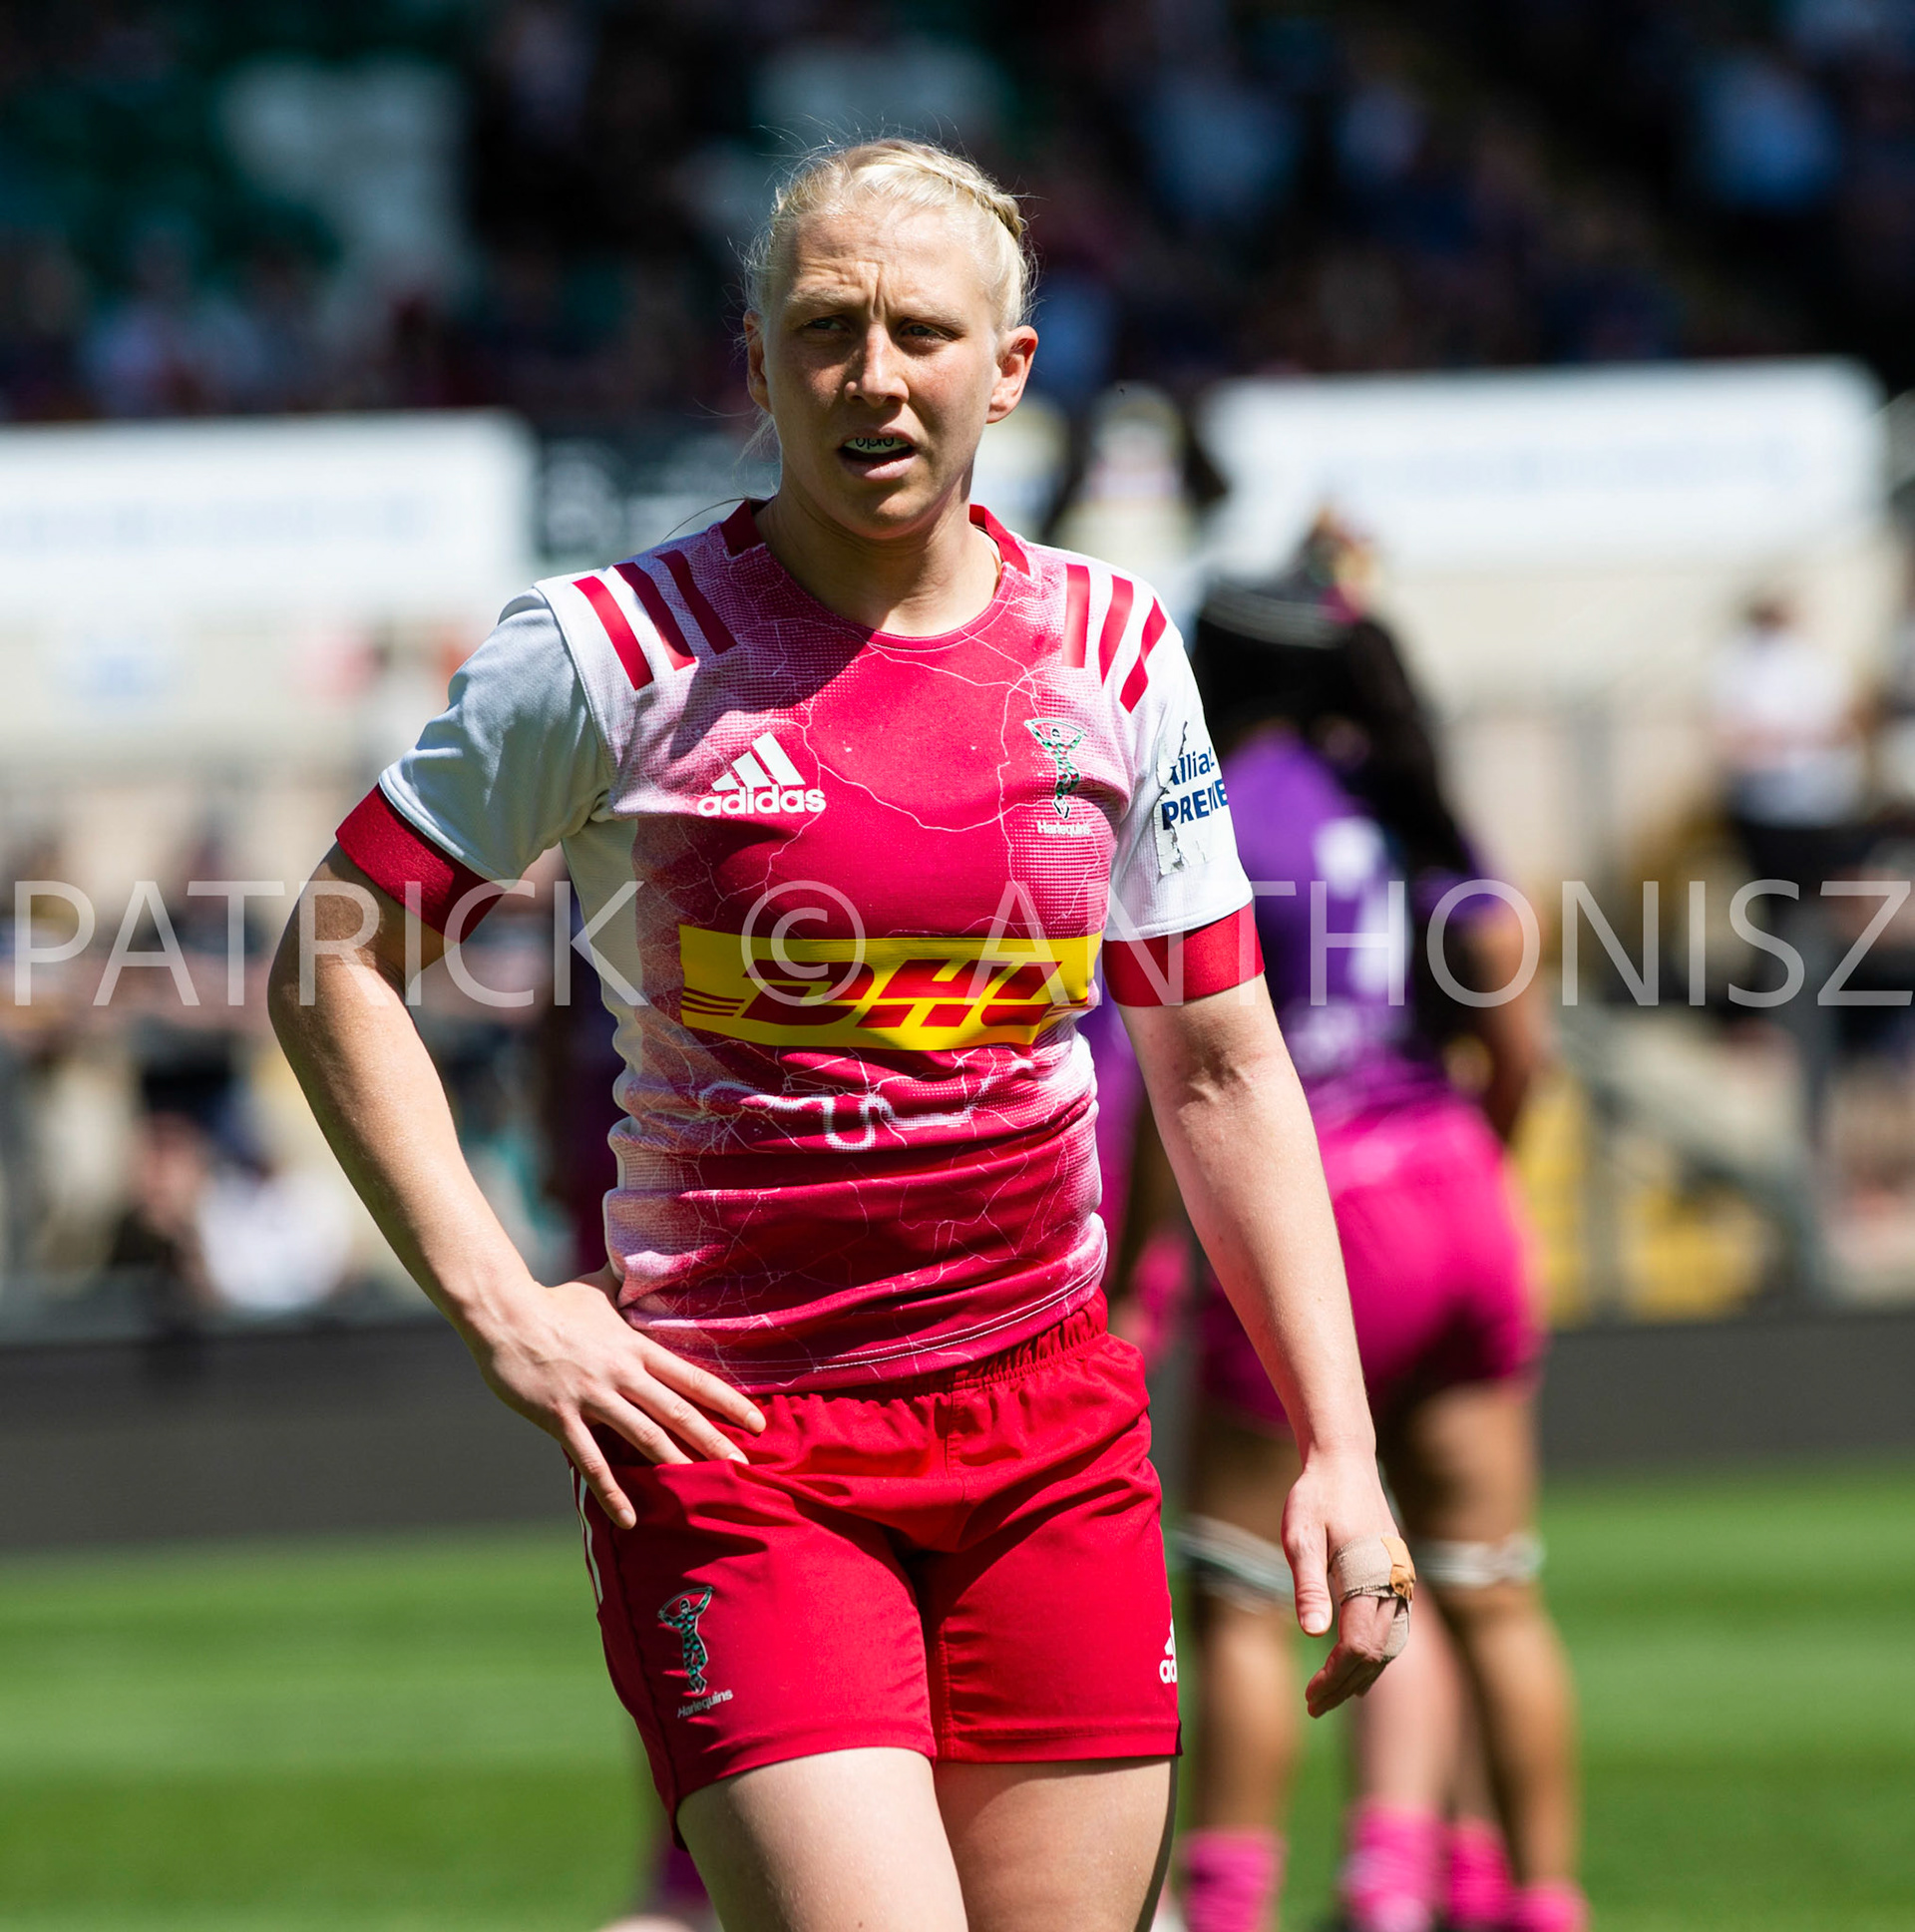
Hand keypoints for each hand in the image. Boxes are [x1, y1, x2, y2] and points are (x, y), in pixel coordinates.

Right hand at [466, 1269, 765, 1529]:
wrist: (505, 1315)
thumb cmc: (553, 1303)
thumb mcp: (599, 1290)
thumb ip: (627, 1286)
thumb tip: (642, 1261)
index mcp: (635, 1348)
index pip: (692, 1377)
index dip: (728, 1402)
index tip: (757, 1423)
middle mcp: (622, 1374)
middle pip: (678, 1411)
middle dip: (714, 1441)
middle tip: (745, 1467)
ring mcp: (592, 1397)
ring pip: (644, 1437)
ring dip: (675, 1465)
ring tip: (704, 1491)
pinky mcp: (561, 1419)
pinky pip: (592, 1462)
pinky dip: (612, 1492)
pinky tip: (631, 1519)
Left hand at [1281, 1445, 1403, 1716]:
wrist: (1344, 1461)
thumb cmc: (1315, 1497)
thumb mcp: (1300, 1536)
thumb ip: (1308, 1584)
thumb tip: (1314, 1634)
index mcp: (1369, 1576)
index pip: (1359, 1647)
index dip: (1335, 1677)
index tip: (1310, 1695)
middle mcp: (1394, 1582)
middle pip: (1376, 1653)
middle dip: (1345, 1684)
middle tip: (1313, 1705)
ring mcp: (1401, 1579)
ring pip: (1391, 1644)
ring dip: (1363, 1674)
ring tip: (1331, 1696)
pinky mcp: (1399, 1574)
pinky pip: (1395, 1627)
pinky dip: (1378, 1654)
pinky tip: (1358, 1667)